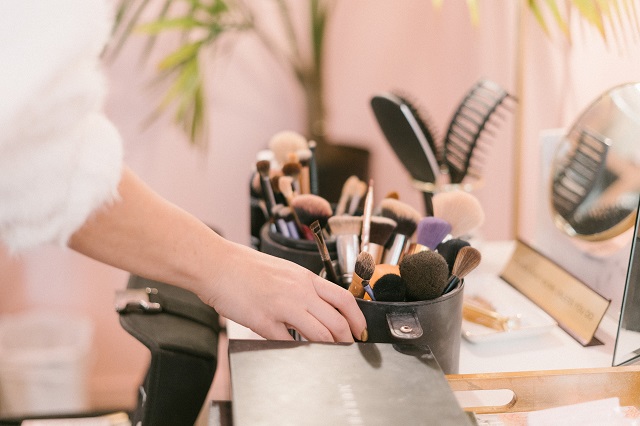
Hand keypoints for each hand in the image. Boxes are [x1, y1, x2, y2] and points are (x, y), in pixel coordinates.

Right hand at [202, 241, 366, 341]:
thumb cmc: (244, 267)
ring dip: (329, 348)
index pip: (344, 299)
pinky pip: (288, 343)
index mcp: (305, 278)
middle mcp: (299, 291)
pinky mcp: (264, 322)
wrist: (217, 264)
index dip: (357, 318)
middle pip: (337, 321)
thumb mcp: (283, 270)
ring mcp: (282, 307)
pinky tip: (297, 354)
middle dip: (347, 340)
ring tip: (330, 356)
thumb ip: (301, 288)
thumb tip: (316, 308)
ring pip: (319, 335)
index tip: (360, 331)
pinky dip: (296, 351)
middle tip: (349, 349)